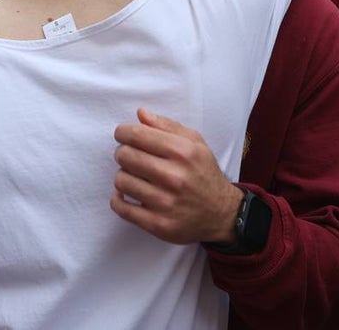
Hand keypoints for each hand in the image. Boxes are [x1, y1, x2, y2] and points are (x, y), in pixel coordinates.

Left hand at [110, 107, 243, 243]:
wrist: (220, 212)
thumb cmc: (203, 173)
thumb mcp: (195, 142)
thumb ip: (167, 126)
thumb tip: (140, 114)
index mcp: (183, 152)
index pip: (136, 135)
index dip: (123, 132)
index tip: (123, 135)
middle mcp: (174, 176)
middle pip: (125, 156)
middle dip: (123, 153)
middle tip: (130, 156)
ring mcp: (165, 202)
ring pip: (121, 180)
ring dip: (124, 176)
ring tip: (135, 176)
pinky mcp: (157, 224)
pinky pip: (121, 207)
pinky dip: (118, 199)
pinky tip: (126, 194)